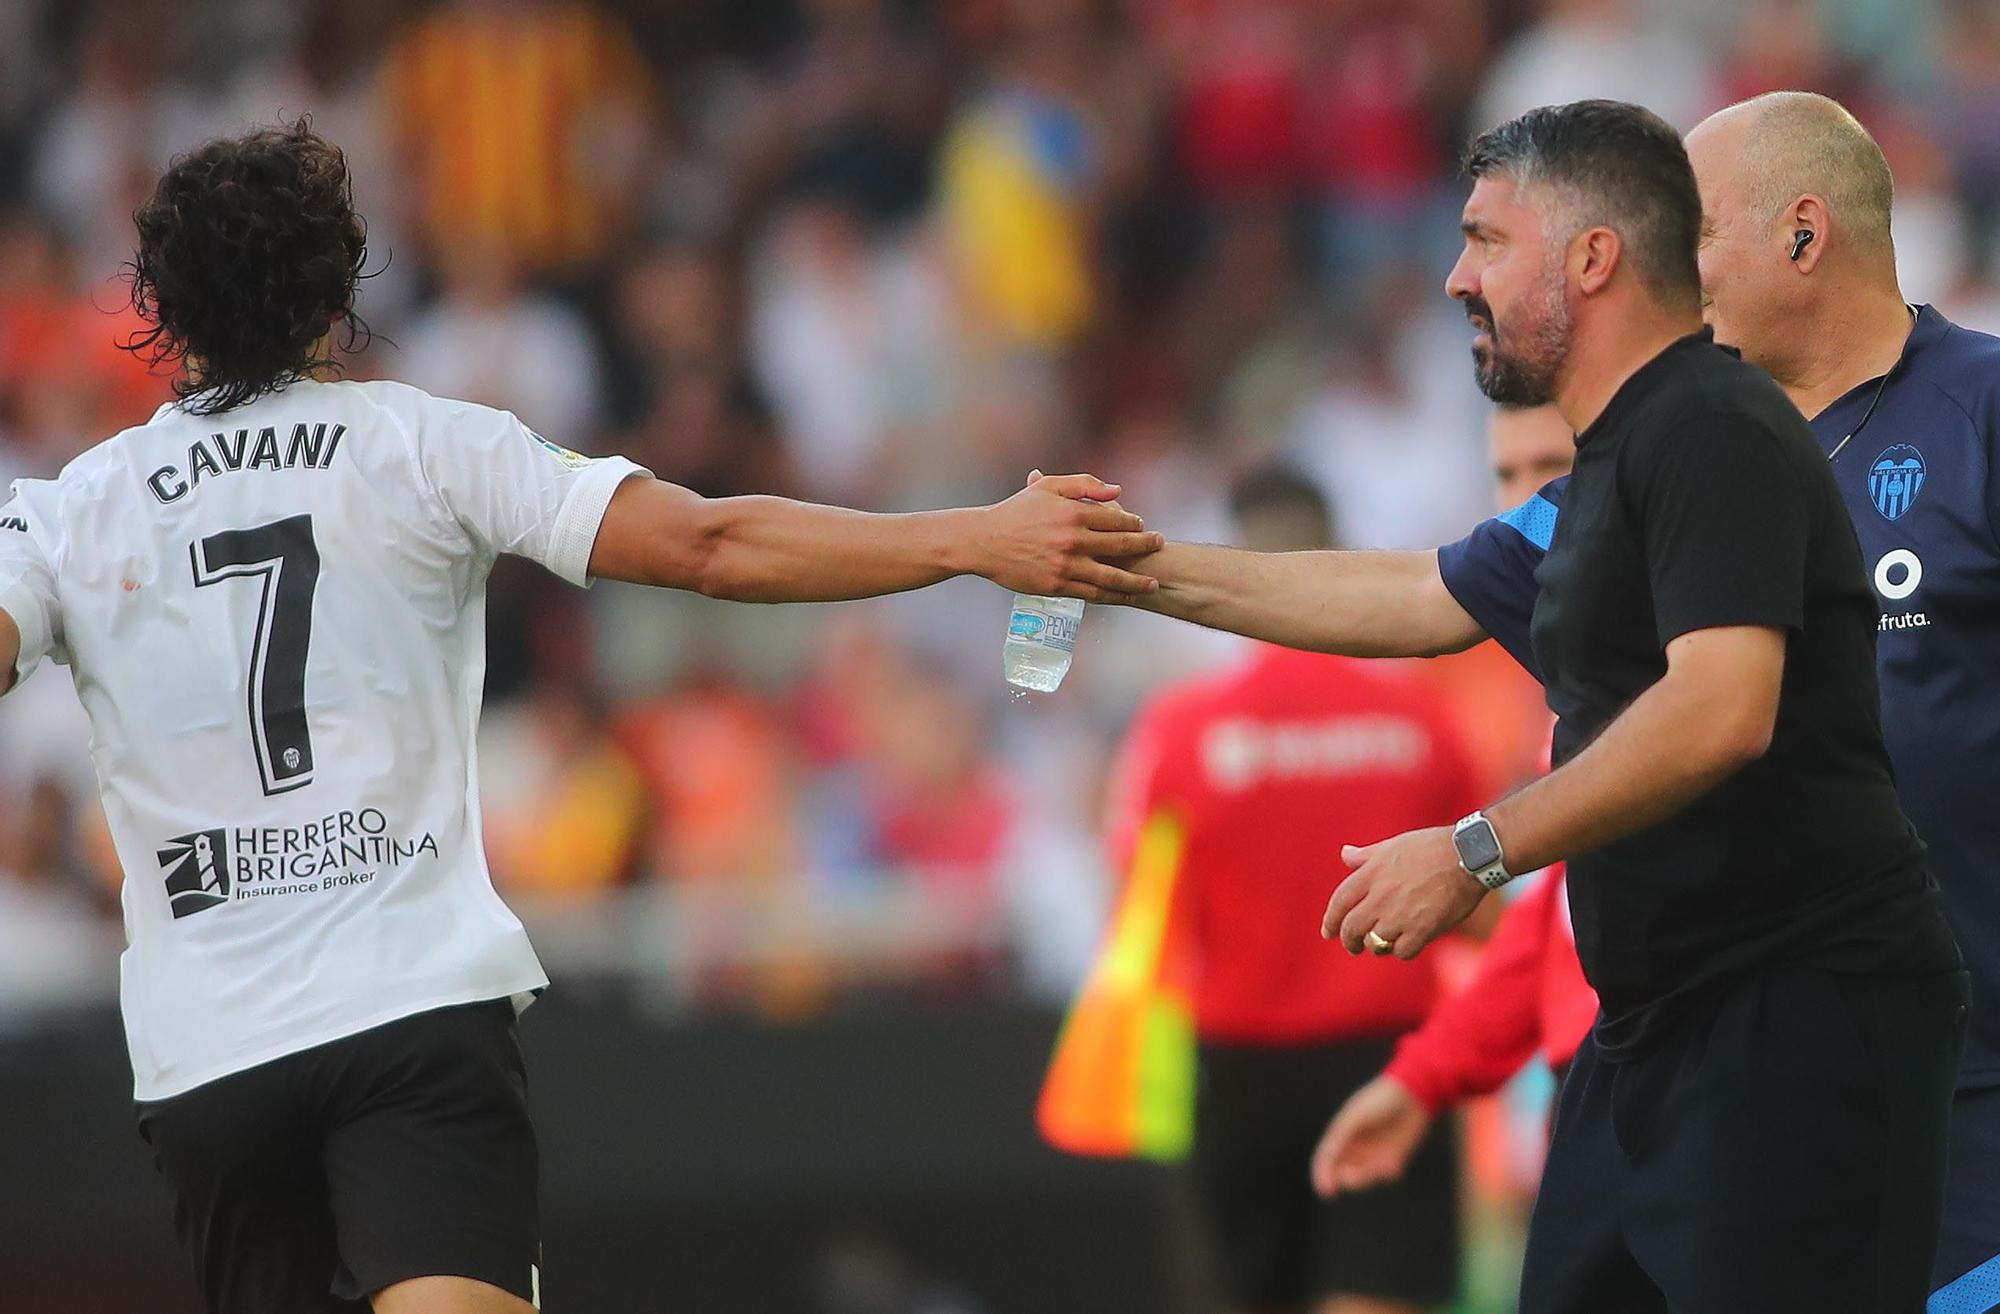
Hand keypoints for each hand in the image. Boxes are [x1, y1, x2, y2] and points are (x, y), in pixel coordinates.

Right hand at [972, 473, 1162, 599]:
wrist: (984, 542)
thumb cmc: (1016, 511)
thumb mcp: (1048, 487)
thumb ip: (1084, 484)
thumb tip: (1118, 491)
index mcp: (1073, 513)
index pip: (1116, 519)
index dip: (1134, 524)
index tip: (1142, 526)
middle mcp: (1073, 540)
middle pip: (1121, 546)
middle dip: (1145, 547)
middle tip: (1160, 546)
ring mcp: (1066, 566)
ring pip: (1112, 576)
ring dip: (1137, 580)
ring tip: (1153, 583)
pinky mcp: (1058, 586)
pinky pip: (1093, 593)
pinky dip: (1114, 595)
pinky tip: (1127, 595)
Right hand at [1310, 1075, 1432, 1197]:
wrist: (1413, 1093)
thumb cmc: (1380, 1100)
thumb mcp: (1358, 1115)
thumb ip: (1341, 1135)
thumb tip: (1326, 1156)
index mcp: (1341, 1133)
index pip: (1326, 1159)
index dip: (1323, 1176)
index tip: (1328, 1191)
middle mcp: (1355, 1145)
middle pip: (1343, 1172)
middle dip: (1349, 1179)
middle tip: (1359, 1175)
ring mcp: (1373, 1152)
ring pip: (1364, 1176)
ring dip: (1370, 1177)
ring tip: (1385, 1166)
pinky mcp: (1392, 1157)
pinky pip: (1384, 1174)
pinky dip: (1386, 1173)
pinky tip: (1395, 1165)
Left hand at [1320, 826, 1484, 958]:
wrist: (1468, 855)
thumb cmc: (1432, 847)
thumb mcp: (1393, 845)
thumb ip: (1366, 856)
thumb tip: (1345, 854)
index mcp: (1371, 873)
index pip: (1339, 903)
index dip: (1330, 921)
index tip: (1327, 932)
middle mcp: (1380, 896)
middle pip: (1352, 929)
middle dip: (1349, 941)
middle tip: (1353, 947)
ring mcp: (1400, 914)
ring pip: (1375, 943)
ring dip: (1377, 946)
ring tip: (1384, 943)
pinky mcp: (1422, 929)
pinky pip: (1402, 951)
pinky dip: (1402, 950)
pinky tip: (1408, 944)